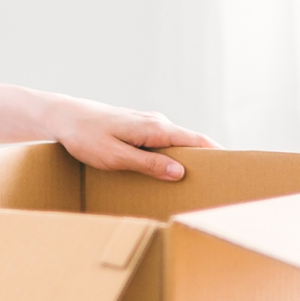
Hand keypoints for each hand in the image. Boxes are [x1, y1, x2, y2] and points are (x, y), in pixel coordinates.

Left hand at [43, 96, 219, 180]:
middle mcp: (157, 122)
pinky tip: (170, 172)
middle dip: (206, 161)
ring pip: (177, 143)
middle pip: (191, 142)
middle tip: (220, 184)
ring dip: (188, 160)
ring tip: (198, 183)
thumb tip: (180, 173)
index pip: (197, 141)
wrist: (64, 116)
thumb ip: (148, 165)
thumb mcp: (116, 157)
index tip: (235, 168)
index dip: (217, 154)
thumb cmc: (86, 137)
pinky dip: (173, 156)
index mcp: (156, 129)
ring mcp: (149, 123)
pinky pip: (165, 143)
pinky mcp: (140, 127)